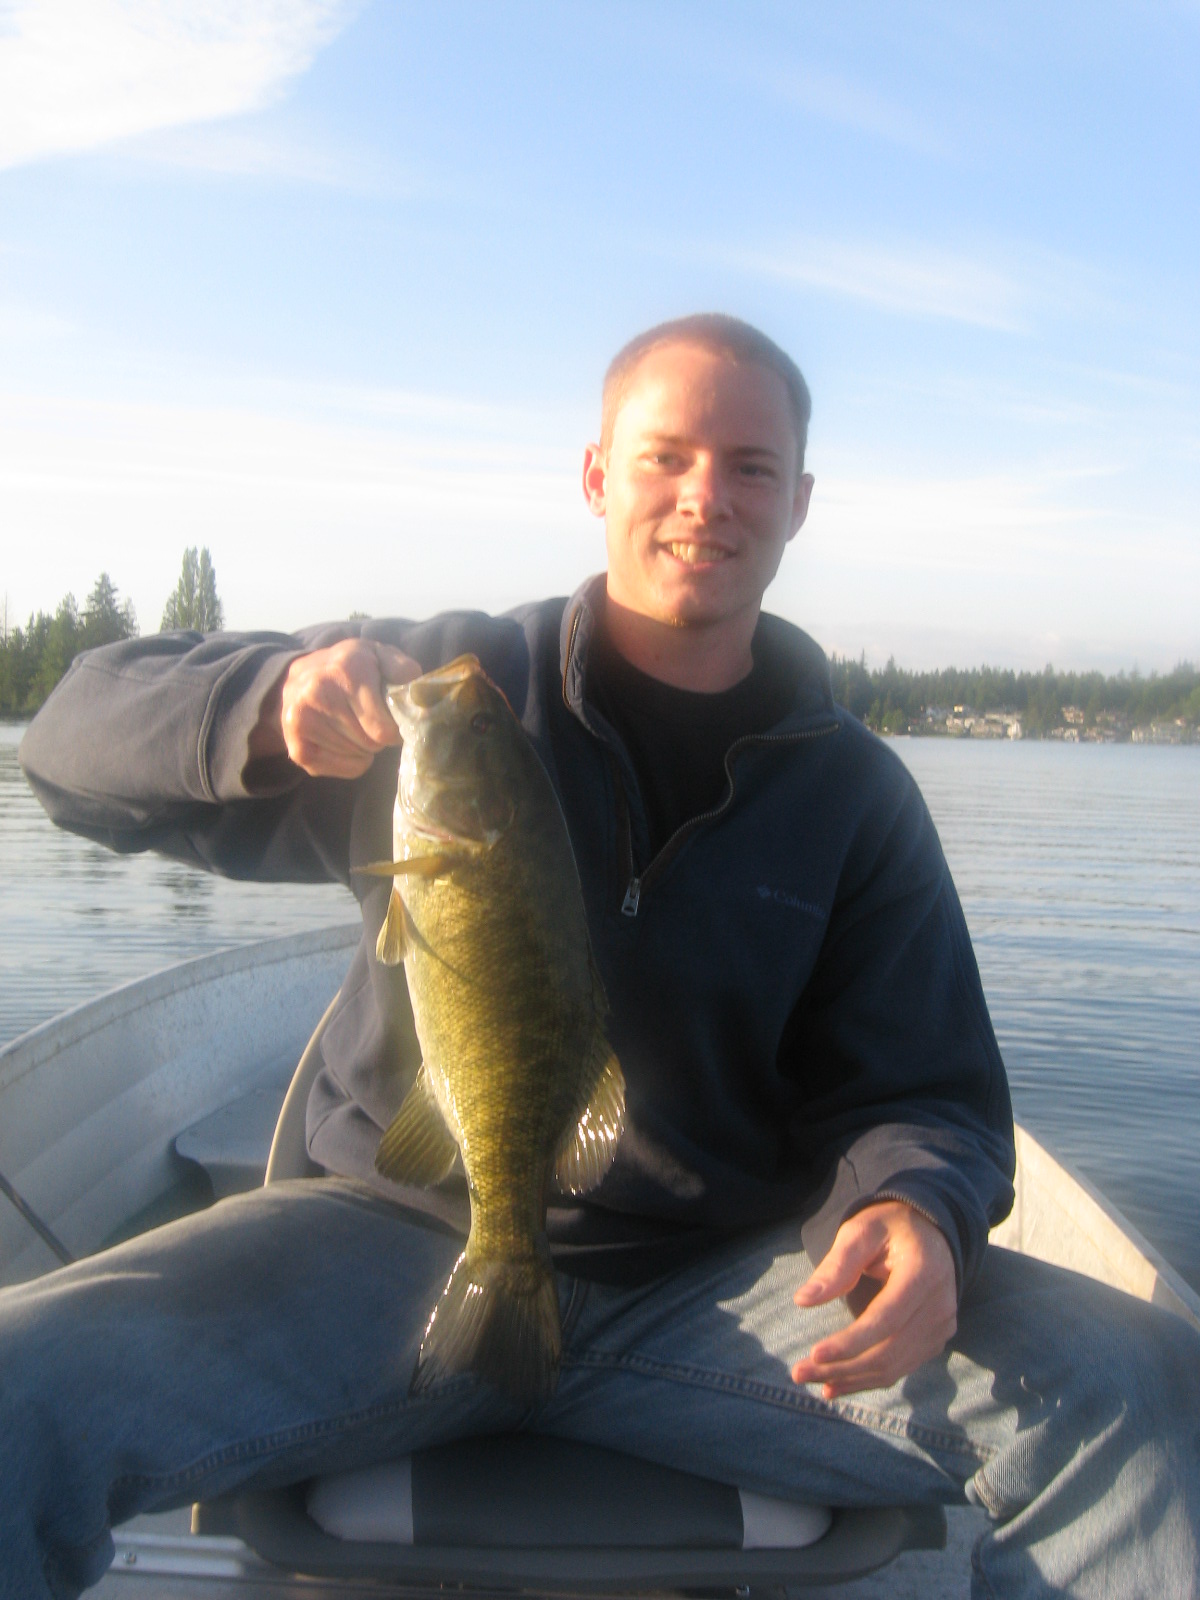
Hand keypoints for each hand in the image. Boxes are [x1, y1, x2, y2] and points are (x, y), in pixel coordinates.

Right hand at [258, 639, 419, 778]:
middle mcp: (318, 694)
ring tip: (351, 724)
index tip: (391, 718)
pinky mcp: (297, 748)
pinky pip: (345, 769)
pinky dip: (350, 760)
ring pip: (360, 756)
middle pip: (372, 743)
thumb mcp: (376, 654)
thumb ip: (401, 668)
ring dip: (363, 746)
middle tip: (370, 719)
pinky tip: (340, 738)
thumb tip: (416, 690)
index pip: (382, 728)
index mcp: (345, 671)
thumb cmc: (346, 668)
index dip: (394, 727)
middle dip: (378, 735)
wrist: (296, 677)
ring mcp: (302, 722)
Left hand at [790, 1201, 956, 1398]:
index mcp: (924, 1273)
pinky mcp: (935, 1340)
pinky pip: (901, 1367)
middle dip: (842, 1367)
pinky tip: (836, 1383)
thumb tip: (803, 1300)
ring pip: (894, 1367)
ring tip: (812, 1379)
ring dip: (850, 1378)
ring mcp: (941, 1327)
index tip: (814, 1353)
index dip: (850, 1342)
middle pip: (888, 1351)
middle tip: (799, 1372)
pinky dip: (867, 1379)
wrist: (930, 1232)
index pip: (886, 1320)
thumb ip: (836, 1265)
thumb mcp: (861, 1230)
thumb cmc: (889, 1227)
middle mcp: (940, 1306)